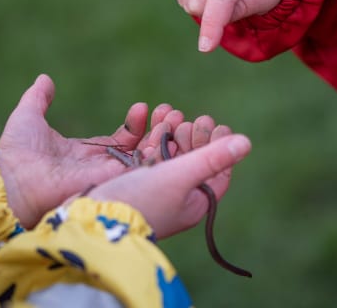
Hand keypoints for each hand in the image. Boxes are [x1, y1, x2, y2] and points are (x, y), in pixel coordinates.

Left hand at [0, 74, 184, 227]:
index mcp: (88, 152)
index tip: (144, 106)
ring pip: (146, 159)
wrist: (12, 179)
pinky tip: (166, 134)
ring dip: (162, 139)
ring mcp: (109, 176)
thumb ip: (39, 98)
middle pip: (140, 149)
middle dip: (157, 130)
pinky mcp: (113, 182)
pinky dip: (157, 155)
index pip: (123, 139)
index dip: (136, 123)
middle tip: (171, 112)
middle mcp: (102, 165)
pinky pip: (142, 171)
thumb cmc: (17, 152)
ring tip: (173, 117)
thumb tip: (45, 78)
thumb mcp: (29, 117)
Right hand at [86, 131, 251, 238]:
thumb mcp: (180, 176)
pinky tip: (153, 126)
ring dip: (174, 134)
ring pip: (173, 157)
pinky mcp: (137, 184)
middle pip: (195, 162)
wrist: (90, 220)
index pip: (218, 172)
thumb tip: (246, 142)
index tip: (216, 125)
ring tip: (171, 115)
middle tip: (194, 120)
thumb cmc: (138, 201)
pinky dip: (155, 141)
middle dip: (195, 137)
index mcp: (196, 203)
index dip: (220, 146)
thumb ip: (212, 157)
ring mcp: (158, 192)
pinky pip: (153, 158)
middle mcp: (180, 199)